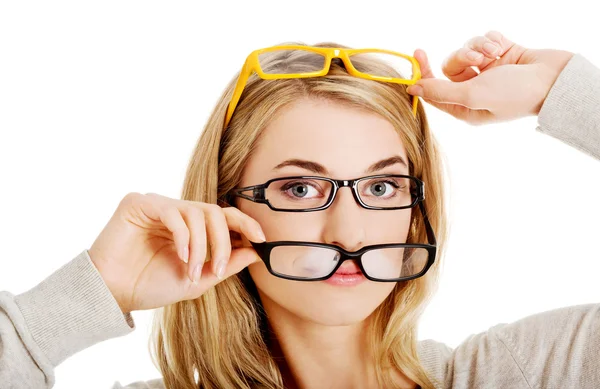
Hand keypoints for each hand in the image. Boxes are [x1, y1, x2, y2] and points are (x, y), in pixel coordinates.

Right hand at [88, 192, 265, 313]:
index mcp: (191, 228)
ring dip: (201, 245)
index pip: (224, 216)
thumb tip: (255, 252)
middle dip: (223, 241)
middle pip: (215, 212)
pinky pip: (173, 211)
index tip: (262, 238)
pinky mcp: (139, 203)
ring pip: (197, 212)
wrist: (114, 294)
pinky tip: (181, 256)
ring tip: (192, 270)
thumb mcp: (197, 280)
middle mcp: (177, 213)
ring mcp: (159, 205)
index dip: (245, 223)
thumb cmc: (151, 286)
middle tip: (218, 268)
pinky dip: (183, 235)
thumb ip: (225, 266)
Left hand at [407, 30, 574, 124]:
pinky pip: (484, 41)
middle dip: (463, 57)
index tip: (417, 55)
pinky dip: (492, 41)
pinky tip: (503, 48)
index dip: (423, 74)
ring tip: (495, 54)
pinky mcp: (500, 55)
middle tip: (479, 59)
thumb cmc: (514, 94)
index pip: (434, 90)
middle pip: (450, 66)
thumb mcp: (472, 95)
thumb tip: (412, 89)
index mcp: (465, 107)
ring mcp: (488, 72)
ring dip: (480, 48)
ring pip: (467, 50)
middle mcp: (474, 90)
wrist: (554, 79)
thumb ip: (440, 91)